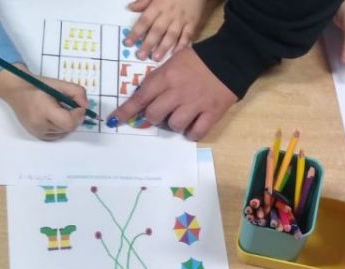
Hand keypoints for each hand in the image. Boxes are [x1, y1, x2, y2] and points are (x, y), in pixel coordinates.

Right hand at [0, 66, 86, 140]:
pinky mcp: (38, 136)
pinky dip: (61, 127)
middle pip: (68, 127)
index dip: (78, 115)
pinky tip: (55, 117)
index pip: (68, 122)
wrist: (16, 91)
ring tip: (58, 110)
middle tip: (69, 106)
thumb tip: (85, 106)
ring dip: (68, 122)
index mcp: (42, 110)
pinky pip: (58, 135)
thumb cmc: (37, 86)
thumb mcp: (59, 83)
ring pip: (65, 132)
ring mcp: (38, 132)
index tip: (78, 106)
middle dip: (74, 117)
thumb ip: (76, 92)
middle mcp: (39, 124)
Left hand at [108, 47, 235, 140]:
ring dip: (174, 124)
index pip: (140, 98)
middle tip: (161, 113)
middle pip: (155, 115)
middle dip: (154, 117)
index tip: (115, 120)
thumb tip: (145, 98)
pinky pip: (196, 132)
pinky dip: (192, 133)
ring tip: (181, 117)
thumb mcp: (172, 63)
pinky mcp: (212, 113)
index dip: (126, 111)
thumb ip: (159, 79)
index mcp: (166, 78)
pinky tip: (193, 127)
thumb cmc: (198, 60)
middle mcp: (177, 92)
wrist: (229, 59)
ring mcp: (195, 104)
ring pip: (175, 125)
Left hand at [124, 0, 205, 61]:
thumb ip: (144, 0)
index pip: (144, 21)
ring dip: (163, 47)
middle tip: (141, 56)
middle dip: (148, 44)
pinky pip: (187, 36)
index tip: (128, 43)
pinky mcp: (192, 23)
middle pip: (157, 31)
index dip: (136, 32)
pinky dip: (182, 45)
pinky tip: (175, 54)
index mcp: (158, 6)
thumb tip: (131, 8)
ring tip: (156, 58)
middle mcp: (168, 14)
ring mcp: (181, 20)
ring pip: (171, 35)